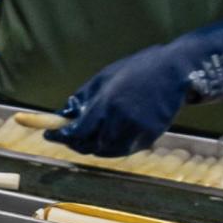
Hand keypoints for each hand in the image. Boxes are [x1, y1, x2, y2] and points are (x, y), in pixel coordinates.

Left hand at [48, 11, 222, 157]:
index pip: (77, 130)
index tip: (49, 135)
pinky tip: (109, 138)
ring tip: (87, 139)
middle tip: (67, 138)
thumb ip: (83, 99)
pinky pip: (126, 148)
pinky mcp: (150, 135)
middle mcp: (121, 119)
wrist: (173, 72)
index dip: (60, 136)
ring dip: (94, 148)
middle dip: (75, 144)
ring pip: (108, 151)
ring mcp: (137, 129)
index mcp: (106, 102)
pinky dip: (113, 147)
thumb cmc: (135, 71)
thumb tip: (63, 115)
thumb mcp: (103, 78)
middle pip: (91, 145)